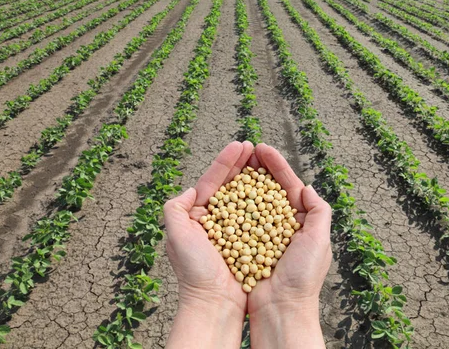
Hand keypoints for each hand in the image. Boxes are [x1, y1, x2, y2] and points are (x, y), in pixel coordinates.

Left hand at [164, 141, 253, 348]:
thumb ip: (175, 208)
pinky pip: (257, 216)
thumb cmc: (194, 271)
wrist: (214, 303)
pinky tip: (273, 188)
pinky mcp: (248, 241)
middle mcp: (215, 221)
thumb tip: (190, 190)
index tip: (240, 144)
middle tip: (254, 146)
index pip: (212, 182)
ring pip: (245, 197)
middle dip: (241, 164)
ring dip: (254, 178)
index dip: (226, 162)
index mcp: (197, 216)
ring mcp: (233, 230)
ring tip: (265, 160)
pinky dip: (264, 201)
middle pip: (230, 185)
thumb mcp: (175, 235)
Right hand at [247, 143, 330, 348]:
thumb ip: (318, 211)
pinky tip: (223, 190)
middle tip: (246, 149)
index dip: (276, 165)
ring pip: (251, 200)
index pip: (288, 185)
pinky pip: (237, 219)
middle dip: (258, 167)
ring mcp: (261, 233)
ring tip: (234, 162)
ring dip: (243, 180)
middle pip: (268, 188)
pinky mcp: (245, 243)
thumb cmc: (303, 277)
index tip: (262, 148)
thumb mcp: (320, 240)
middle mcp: (281, 224)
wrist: (280, 309)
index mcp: (301, 221)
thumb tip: (306, 186)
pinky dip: (231, 203)